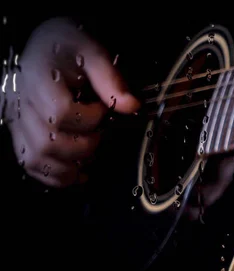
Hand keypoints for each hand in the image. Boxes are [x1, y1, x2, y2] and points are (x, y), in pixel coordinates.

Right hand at [3, 17, 139, 187]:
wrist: (44, 45)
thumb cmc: (68, 46)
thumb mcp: (93, 51)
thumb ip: (111, 79)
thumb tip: (131, 106)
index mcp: (38, 78)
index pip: (60, 112)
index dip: (89, 119)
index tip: (103, 110)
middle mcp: (20, 101)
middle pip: (48, 142)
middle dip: (83, 146)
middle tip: (99, 135)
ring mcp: (16, 119)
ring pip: (35, 158)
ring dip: (68, 168)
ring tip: (90, 158)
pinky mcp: (18, 131)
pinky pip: (28, 162)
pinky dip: (53, 175)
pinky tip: (76, 174)